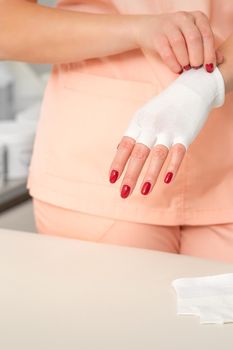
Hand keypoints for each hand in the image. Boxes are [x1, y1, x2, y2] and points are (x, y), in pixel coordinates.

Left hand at [108, 67, 224, 197]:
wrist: (191, 89)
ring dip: (150, 175)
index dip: (118, 163)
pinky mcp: (185, 133)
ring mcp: (169, 130)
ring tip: (144, 191)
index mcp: (138, 123)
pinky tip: (167, 180)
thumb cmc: (163, 107)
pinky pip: (178, 152)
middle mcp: (151, 126)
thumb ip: (133, 134)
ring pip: (157, 155)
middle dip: (130, 175)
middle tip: (124, 193)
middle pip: (138, 153)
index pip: (125, 145)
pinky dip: (173, 166)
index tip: (112, 179)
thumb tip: (118, 150)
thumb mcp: (144, 116)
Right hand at [133, 11, 222, 72]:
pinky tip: (177, 69)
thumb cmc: (175, 36)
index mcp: (197, 17)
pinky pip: (166, 52)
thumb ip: (206, 48)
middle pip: (194, 39)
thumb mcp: (192, 38)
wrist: (147, 29)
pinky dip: (173, 63)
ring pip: (180, 44)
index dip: (210, 53)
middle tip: (196, 69)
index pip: (207, 35)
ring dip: (185, 60)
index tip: (209, 68)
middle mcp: (183, 18)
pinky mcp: (157, 36)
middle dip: (197, 57)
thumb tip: (221, 61)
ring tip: (186, 69)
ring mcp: (169, 25)